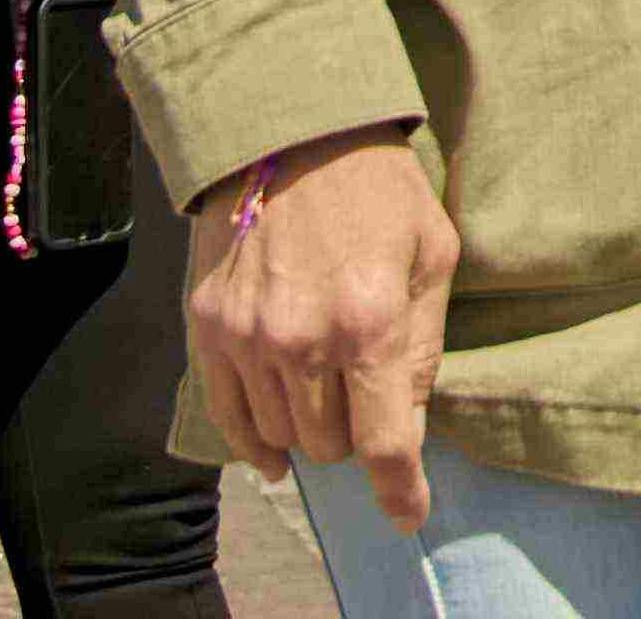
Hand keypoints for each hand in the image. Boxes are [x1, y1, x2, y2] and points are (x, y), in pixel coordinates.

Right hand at [185, 125, 452, 526]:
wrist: (292, 128)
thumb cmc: (378, 189)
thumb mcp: (432, 255)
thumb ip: (422, 348)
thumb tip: (406, 429)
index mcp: (370, 322)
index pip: (383, 443)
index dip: (399, 490)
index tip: (408, 512)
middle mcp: (302, 340)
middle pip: (329, 445)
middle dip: (356, 433)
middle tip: (367, 391)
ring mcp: (247, 336)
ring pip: (280, 435)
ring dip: (308, 426)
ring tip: (325, 383)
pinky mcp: (209, 326)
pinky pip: (228, 415)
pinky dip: (253, 440)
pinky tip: (272, 446)